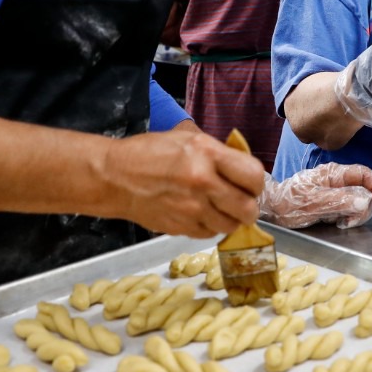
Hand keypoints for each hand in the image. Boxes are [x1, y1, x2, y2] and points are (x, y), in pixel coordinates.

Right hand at [102, 128, 263, 238]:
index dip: (256, 183)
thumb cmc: (149, 153)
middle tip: (241, 201)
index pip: (254, 175)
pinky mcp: (181, 228)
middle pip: (248, 208)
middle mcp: (203, 182)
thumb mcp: (186, 138)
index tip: (250, 184)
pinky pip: (210, 233)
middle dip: (248, 206)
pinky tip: (201, 214)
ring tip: (218, 207)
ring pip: (231, 226)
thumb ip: (217, 152)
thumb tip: (241, 165)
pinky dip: (210, 226)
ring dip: (230, 219)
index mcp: (207, 153)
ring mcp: (192, 208)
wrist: (115, 177)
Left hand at [260, 163, 371, 228]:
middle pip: (363, 190)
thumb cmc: (289, 202)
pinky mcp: (331, 204)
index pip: (363, 174)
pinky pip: (348, 210)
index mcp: (333, 173)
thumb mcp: (314, 202)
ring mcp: (334, 192)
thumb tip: (364, 201)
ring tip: (341, 222)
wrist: (272, 209)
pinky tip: (336, 223)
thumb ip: (340, 201)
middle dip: (363, 206)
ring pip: (357, 202)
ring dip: (354, 214)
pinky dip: (347, 218)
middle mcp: (336, 181)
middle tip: (351, 220)